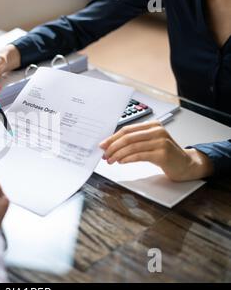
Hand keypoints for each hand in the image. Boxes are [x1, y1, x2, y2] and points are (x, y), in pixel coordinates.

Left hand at [99, 121, 213, 180]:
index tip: (103, 145)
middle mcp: (157, 131)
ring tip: (111, 160)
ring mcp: (161, 142)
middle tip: (105, 154)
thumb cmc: (165, 154)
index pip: (127, 130)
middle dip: (113, 147)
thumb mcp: (149, 143)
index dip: (112, 138)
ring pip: (132, 147)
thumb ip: (134, 141)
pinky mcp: (162, 154)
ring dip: (118, 154)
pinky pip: (139, 155)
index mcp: (152, 125)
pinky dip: (127, 159)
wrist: (185, 165)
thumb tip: (111, 145)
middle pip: (128, 137)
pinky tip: (121, 162)